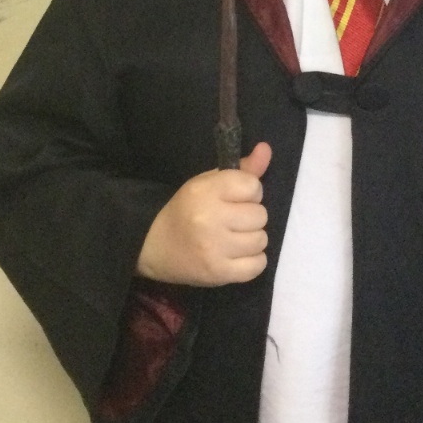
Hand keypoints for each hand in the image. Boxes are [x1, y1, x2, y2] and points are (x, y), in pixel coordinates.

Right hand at [136, 143, 271, 286]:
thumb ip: (241, 169)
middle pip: (260, 215)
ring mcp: (214, 248)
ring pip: (261, 240)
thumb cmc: (185, 211)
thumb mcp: (207, 183)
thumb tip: (266, 149)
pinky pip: (258, 265)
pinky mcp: (218, 273)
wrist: (155, 247)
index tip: (235, 199)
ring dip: (251, 239)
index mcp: (205, 191)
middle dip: (250, 217)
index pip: (253, 187)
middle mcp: (210, 218)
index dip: (249, 193)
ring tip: (232, 239)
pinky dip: (252, 261)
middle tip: (232, 221)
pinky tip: (235, 256)